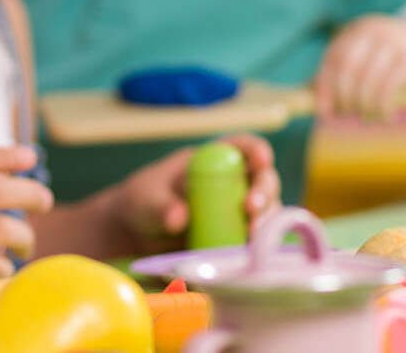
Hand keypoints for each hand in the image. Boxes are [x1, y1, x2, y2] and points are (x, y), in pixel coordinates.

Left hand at [114, 133, 279, 247]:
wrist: (138, 237)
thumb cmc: (143, 203)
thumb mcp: (145, 200)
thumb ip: (160, 206)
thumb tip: (179, 217)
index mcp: (213, 160)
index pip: (243, 147)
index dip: (256, 151)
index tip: (261, 161)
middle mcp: (235, 184)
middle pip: (264, 181)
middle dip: (264, 192)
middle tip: (252, 209)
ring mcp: (239, 214)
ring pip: (267, 213)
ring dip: (266, 223)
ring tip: (252, 237)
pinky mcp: (238, 241)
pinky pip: (257, 242)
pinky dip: (257, 248)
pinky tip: (249, 257)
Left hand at [316, 15, 405, 120]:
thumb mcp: (377, 61)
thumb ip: (350, 73)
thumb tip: (314, 95)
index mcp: (360, 30)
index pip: (332, 59)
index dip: (324, 87)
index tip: (323, 112)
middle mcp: (373, 30)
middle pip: (345, 70)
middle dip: (343, 98)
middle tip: (347, 116)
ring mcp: (392, 42)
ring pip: (366, 83)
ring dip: (364, 107)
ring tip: (370, 118)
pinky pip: (386, 90)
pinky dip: (382, 108)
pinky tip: (387, 116)